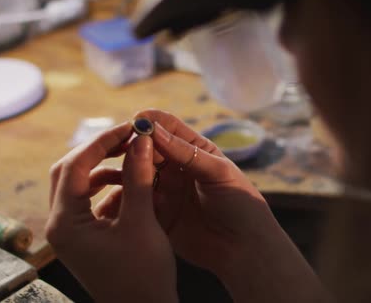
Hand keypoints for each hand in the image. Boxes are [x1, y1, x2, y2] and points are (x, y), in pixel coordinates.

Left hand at [45, 122, 177, 302]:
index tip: (131, 127)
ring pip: (80, 184)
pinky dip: (110, 187)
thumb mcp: (142, 221)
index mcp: (65, 222)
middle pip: (69, 171)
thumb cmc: (143, 274)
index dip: (104, 142)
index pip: (75, 165)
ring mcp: (71, 231)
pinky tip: (132, 183)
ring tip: (135, 158)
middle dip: (99, 151)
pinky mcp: (85, 236)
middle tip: (129, 137)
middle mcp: (61, 225)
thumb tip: (141, 140)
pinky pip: (91, 200)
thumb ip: (138, 177)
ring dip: (105, 168)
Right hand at [94, 110, 330, 302]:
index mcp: (194, 150)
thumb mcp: (219, 173)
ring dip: (128, 171)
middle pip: (145, 148)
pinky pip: (135, 201)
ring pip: (136, 173)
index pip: (166, 126)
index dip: (150, 122)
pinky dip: (128, 197)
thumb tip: (155, 131)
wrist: (244, 248)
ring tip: (126, 175)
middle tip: (125, 151)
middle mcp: (175, 167)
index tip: (136, 125)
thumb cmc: (242, 205)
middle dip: (134, 147)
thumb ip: (188, 154)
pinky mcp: (156, 214)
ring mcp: (164, 190)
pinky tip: (127, 198)